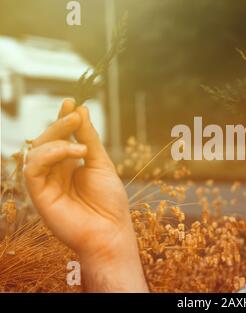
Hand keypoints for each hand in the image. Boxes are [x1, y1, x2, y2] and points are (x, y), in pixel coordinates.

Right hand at [24, 99, 147, 291]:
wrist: (111, 230)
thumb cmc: (109, 200)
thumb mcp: (101, 163)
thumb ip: (89, 138)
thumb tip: (81, 110)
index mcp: (70, 165)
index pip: (61, 137)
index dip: (63, 119)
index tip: (71, 102)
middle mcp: (55, 172)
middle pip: (47, 141)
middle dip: (59, 124)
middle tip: (73, 113)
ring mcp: (46, 182)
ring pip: (37, 151)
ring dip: (55, 137)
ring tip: (79, 139)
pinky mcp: (38, 194)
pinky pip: (33, 168)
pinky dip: (50, 154)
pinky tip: (72, 152)